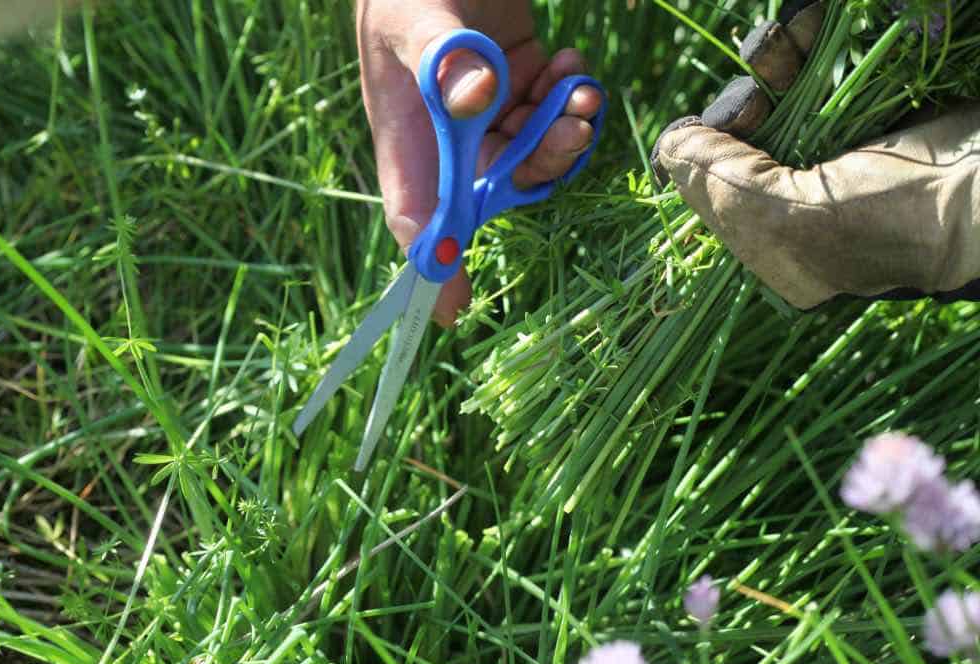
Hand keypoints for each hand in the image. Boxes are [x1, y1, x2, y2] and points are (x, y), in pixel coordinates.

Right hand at [357, 0, 602, 325]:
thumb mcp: (415, 18)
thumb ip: (442, 58)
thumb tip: (474, 99)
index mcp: (408, 134)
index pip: (418, 212)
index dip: (436, 261)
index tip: (453, 309)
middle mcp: (448, 135)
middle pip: (496, 187)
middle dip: (541, 164)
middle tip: (570, 123)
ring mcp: (487, 112)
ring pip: (534, 153)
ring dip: (565, 130)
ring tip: (579, 88)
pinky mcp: (519, 84)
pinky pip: (551, 113)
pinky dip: (569, 96)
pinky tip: (569, 63)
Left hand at [652, 0, 979, 308]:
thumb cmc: (884, 218)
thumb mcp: (779, 220)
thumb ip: (713, 182)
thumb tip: (669, 145)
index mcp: (777, 242)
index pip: (716, 190)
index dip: (708, 151)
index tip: (726, 128)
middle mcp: (803, 200)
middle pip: (745, 136)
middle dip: (743, 100)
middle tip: (759, 97)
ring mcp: (840, 154)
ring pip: (782, 93)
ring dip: (774, 56)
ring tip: (788, 36)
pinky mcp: (874, 111)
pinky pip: (826, 67)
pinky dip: (812, 36)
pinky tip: (808, 20)